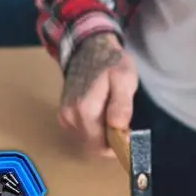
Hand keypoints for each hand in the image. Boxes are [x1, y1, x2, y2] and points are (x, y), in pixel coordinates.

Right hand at [58, 33, 137, 154]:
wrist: (89, 47)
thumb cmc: (110, 62)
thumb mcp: (124, 79)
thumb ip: (121, 106)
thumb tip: (119, 131)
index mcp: (85, 110)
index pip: (100, 147)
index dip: (118, 147)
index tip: (131, 138)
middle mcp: (70, 117)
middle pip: (93, 145)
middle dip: (112, 141)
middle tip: (127, 127)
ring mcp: (65, 116)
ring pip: (88, 140)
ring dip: (104, 135)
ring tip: (116, 117)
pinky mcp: (64, 114)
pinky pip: (82, 131)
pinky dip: (95, 129)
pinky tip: (105, 114)